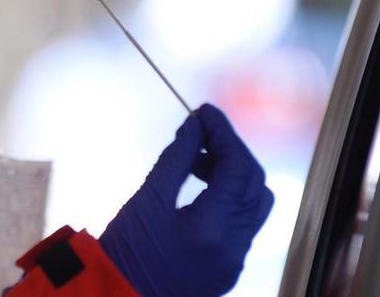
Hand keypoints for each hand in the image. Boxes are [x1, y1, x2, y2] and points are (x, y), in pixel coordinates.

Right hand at [98, 104, 273, 296]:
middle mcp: (235, 246)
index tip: (204, 111)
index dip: (223, 132)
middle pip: (254, 183)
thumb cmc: (124, 253)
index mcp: (214, 228)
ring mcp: (235, 260)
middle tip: (201, 132)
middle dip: (232, 151)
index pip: (237, 166)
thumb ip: (176, 159)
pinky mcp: (229, 267)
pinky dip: (230, 198)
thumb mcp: (147, 200)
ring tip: (197, 161)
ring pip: (255, 204)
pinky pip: (244, 224)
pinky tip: (201, 188)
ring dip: (234, 174)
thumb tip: (194, 125)